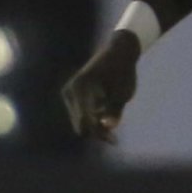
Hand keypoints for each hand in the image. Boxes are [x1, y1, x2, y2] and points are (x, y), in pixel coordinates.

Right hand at [61, 30, 141, 144]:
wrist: (118, 52)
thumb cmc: (123, 72)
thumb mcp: (123, 93)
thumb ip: (115, 110)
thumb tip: (108, 126)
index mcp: (82, 87)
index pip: (87, 121)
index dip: (100, 134)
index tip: (114, 140)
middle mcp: (71, 89)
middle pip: (80, 124)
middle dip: (95, 132)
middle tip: (113, 137)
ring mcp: (68, 91)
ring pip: (78, 121)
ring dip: (93, 126)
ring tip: (110, 127)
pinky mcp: (69, 94)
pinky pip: (78, 115)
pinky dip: (90, 119)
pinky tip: (104, 118)